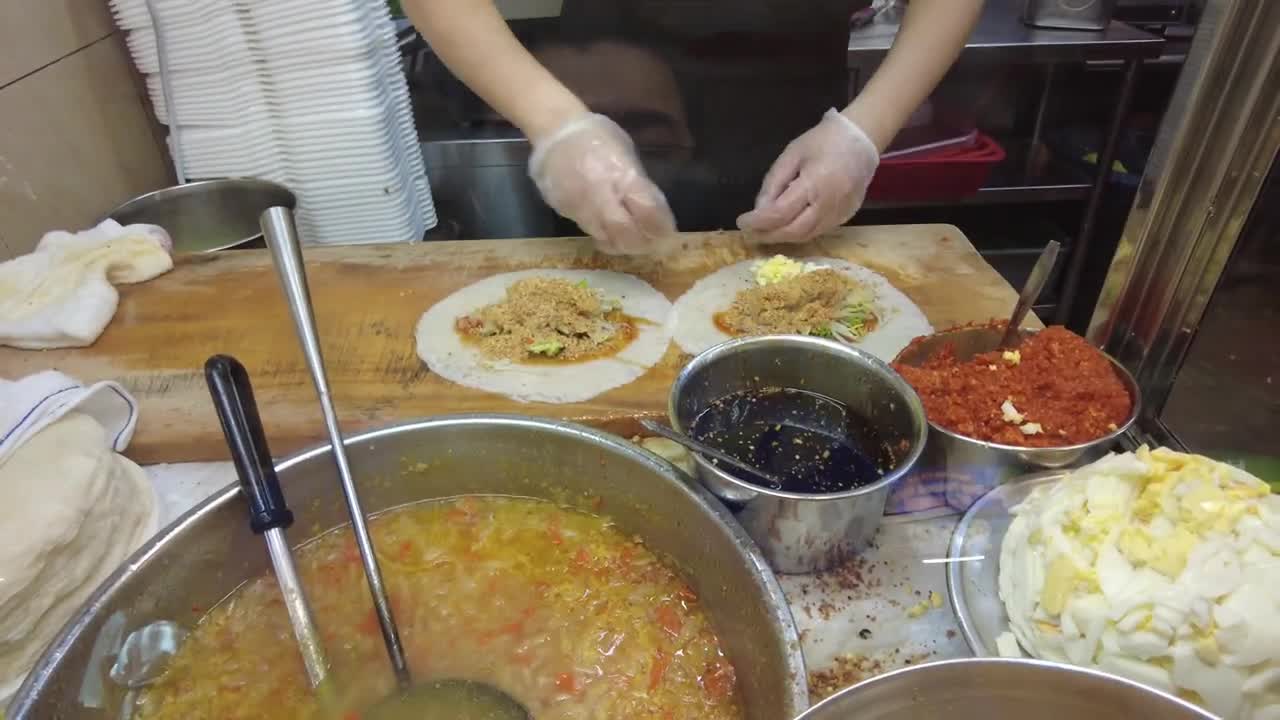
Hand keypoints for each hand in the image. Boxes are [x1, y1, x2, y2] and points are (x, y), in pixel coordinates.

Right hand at [529, 113, 676, 254]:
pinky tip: (612, 233)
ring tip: (634, 241)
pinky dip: (605, 236)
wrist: (554, 131)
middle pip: (626, 234)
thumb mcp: (624, 153)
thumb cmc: (596, 137)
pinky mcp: (567, 213)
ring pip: (607, 239)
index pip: (647, 211)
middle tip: (652, 243)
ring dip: (624, 244)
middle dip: (643, 243)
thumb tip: (650, 207)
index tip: (668, 232)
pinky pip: (591, 231)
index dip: (661, 226)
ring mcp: (582, 207)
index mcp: (621, 175)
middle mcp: (602, 196)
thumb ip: (637, 182)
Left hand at [737, 109, 879, 243]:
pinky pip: (818, 231)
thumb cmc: (823, 141)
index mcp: (814, 184)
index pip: (780, 213)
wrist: (861, 139)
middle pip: (794, 231)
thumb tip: (758, 210)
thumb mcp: (792, 155)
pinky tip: (787, 227)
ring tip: (765, 233)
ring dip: (783, 237)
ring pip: (806, 236)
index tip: (741, 222)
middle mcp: (829, 204)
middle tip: (750, 233)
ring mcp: (840, 213)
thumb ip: (774, 183)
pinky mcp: (846, 217)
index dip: (758, 221)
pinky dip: (799, 233)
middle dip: (768, 235)